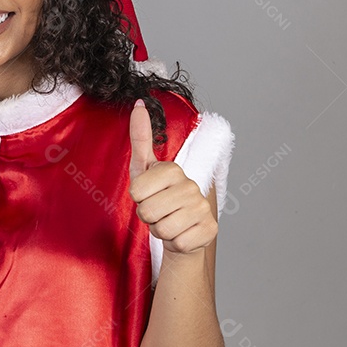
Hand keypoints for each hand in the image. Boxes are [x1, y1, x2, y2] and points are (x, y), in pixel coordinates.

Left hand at [129, 99, 216, 254]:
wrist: (182, 227)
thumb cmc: (159, 196)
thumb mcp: (144, 169)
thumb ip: (141, 138)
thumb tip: (138, 104)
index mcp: (173, 170)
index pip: (136, 191)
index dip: (137, 198)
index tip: (149, 194)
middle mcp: (192, 186)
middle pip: (147, 212)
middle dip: (147, 216)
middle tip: (158, 211)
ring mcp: (203, 209)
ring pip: (161, 229)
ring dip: (160, 230)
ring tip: (168, 221)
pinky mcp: (210, 230)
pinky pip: (177, 243)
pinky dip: (175, 242)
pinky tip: (181, 232)